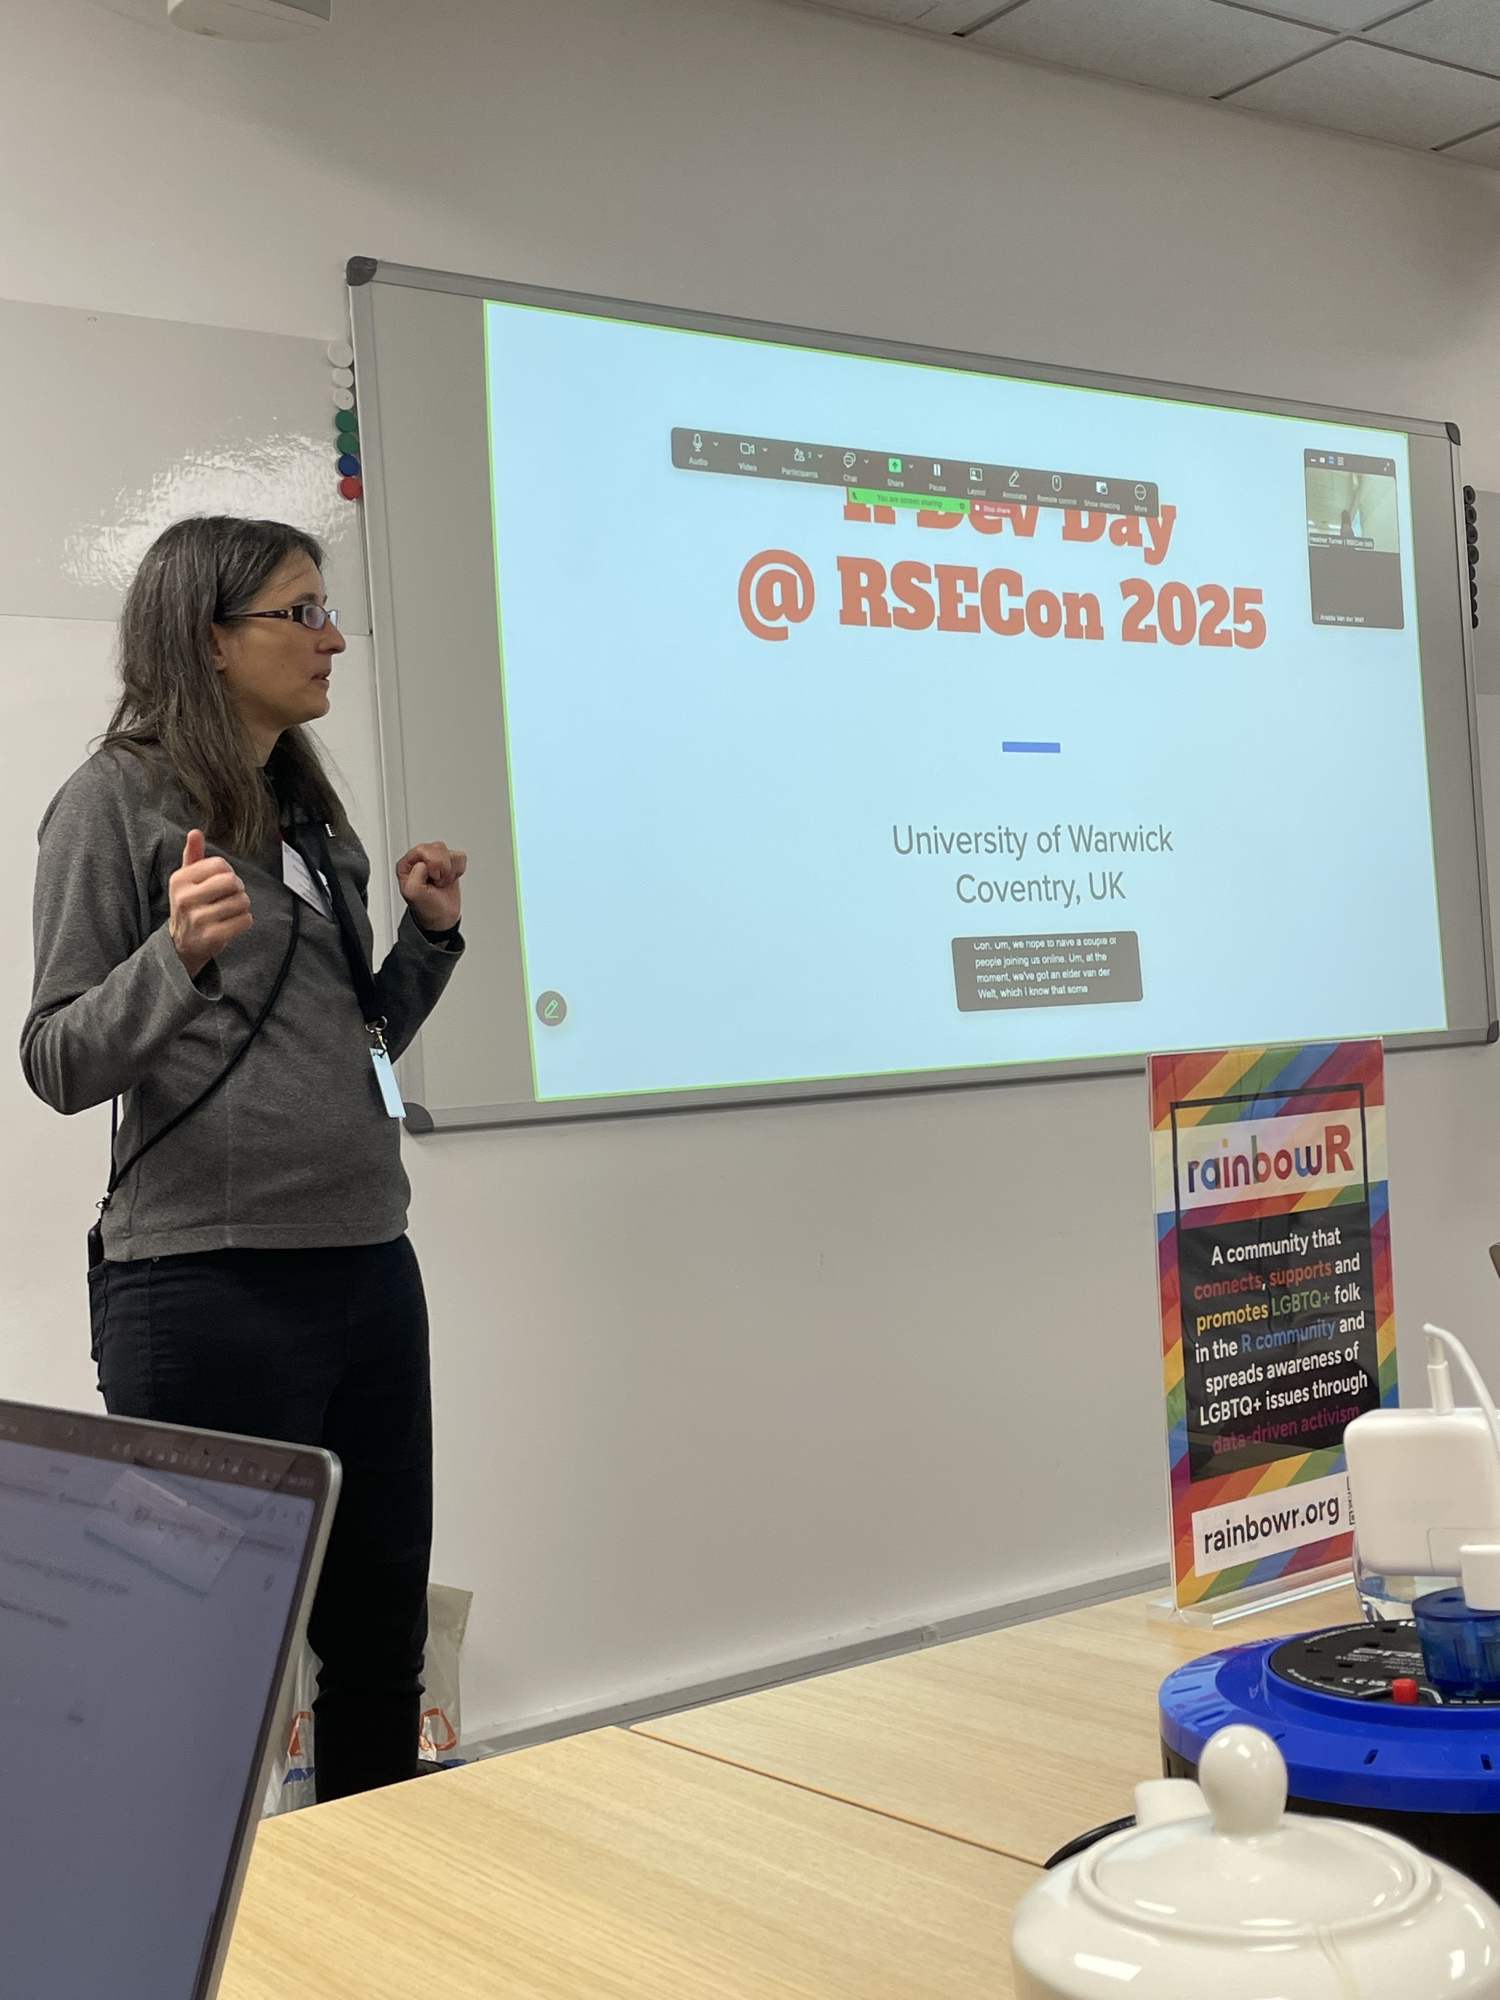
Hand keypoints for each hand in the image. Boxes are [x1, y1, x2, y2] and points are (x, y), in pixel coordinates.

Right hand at [169, 828, 252, 977]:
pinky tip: (232, 922)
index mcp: (180, 880)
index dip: (228, 871)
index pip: (219, 864)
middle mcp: (185, 899)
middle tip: (231, 895)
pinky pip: (245, 920)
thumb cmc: (189, 905)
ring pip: (241, 901)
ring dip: (242, 905)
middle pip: (232, 881)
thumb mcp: (185, 880)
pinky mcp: (212, 937)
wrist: (182, 944)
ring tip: (230, 909)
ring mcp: (198, 919)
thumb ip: (192, 855)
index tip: (222, 880)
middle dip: (238, 887)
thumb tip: (195, 832)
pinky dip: (244, 920)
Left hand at [397, 841, 466, 931]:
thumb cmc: (426, 907)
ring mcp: (435, 860)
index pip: (423, 849)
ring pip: (449, 852)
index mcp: (407, 864)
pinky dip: (458, 870)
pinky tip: (450, 879)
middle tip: (437, 881)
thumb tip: (424, 864)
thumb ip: (415, 875)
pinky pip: (459, 857)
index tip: (432, 878)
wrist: (441, 918)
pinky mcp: (449, 864)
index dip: (431, 864)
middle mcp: (420, 859)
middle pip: (438, 848)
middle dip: (442, 867)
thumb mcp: (413, 894)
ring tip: (442, 882)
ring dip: (450, 870)